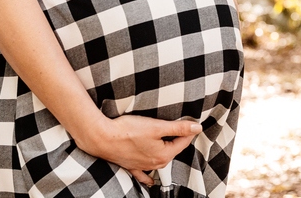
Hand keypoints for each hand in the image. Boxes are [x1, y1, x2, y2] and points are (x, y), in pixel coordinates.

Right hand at [77, 114, 200, 173]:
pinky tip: (150, 179)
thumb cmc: (128, 131)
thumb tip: (197, 128)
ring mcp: (143, 167)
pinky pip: (143, 174)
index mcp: (164, 155)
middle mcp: (155, 164)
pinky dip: (148, 176)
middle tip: (180, 127)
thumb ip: (178, 128)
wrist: (103, 138)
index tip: (191, 122)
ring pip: (160, 160)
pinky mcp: (131, 167)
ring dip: (165, 151)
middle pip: (172, 150)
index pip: (183, 142)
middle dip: (177, 140)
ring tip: (168, 142)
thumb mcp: (157, 126)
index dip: (188, 130)